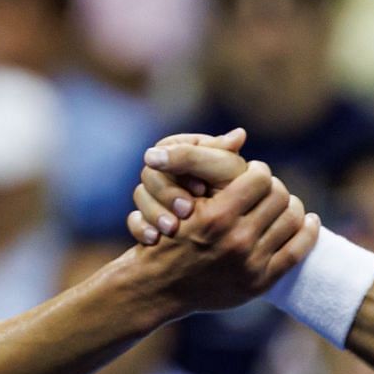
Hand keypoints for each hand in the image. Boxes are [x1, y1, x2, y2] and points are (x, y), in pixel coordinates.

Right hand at [127, 130, 248, 244]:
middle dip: (168, 194)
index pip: (168, 150)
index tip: (201, 189)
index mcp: (182, 148)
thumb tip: (240, 134)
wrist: (226, 232)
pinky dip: (141, 228)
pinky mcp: (147, 216)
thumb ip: (224, 156)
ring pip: (141, 196)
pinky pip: (134, 220)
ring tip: (171, 228)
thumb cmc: (233, 190)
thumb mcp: (228, 171)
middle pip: (150, 174)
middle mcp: (166, 167)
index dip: (182, 167)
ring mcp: (155, 192)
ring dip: (155, 212)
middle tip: (187, 211)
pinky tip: (153, 238)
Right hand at [135, 158, 318, 315]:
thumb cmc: (168, 236)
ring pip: (293, 220)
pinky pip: (298, 251)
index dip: (259, 171)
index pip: (260, 178)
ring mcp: (250, 264)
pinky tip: (309, 222)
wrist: (160, 285)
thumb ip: (207, 168)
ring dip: (293, 206)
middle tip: (269, 189)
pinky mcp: (260, 282)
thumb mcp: (180, 200)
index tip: (254, 173)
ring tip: (285, 203)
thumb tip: (241, 134)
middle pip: (279, 197)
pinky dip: (309, 232)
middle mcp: (236, 240)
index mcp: (217, 216)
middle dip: (275, 188)